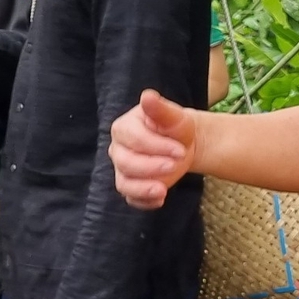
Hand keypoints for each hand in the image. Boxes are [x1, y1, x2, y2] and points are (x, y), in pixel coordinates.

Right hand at [110, 89, 197, 210]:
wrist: (181, 145)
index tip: (180, 149)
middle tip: (176, 165)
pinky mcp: (131, 186)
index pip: (133, 139)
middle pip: (125, 162)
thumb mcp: (173, 116)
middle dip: (151, 166)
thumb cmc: (174, 127)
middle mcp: (118, 149)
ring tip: (163, 190)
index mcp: (124, 128)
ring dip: (143, 188)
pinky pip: (131, 198)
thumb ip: (160, 108)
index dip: (156, 146)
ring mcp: (122, 170)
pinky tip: (160, 199)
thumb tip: (147, 96)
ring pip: (124, 183)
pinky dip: (144, 202)